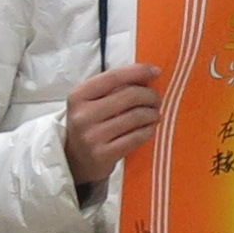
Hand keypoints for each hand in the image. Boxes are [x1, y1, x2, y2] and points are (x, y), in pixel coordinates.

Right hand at [62, 61, 163, 186]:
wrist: (76, 160)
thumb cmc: (90, 124)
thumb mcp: (91, 102)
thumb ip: (113, 87)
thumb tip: (147, 74)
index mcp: (79, 96)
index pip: (113, 77)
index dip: (138, 71)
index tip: (157, 71)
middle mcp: (83, 115)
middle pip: (129, 96)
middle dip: (150, 96)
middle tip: (157, 100)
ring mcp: (92, 136)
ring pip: (136, 117)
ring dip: (152, 114)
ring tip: (155, 115)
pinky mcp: (103, 155)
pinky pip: (136, 137)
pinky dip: (148, 130)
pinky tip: (149, 128)